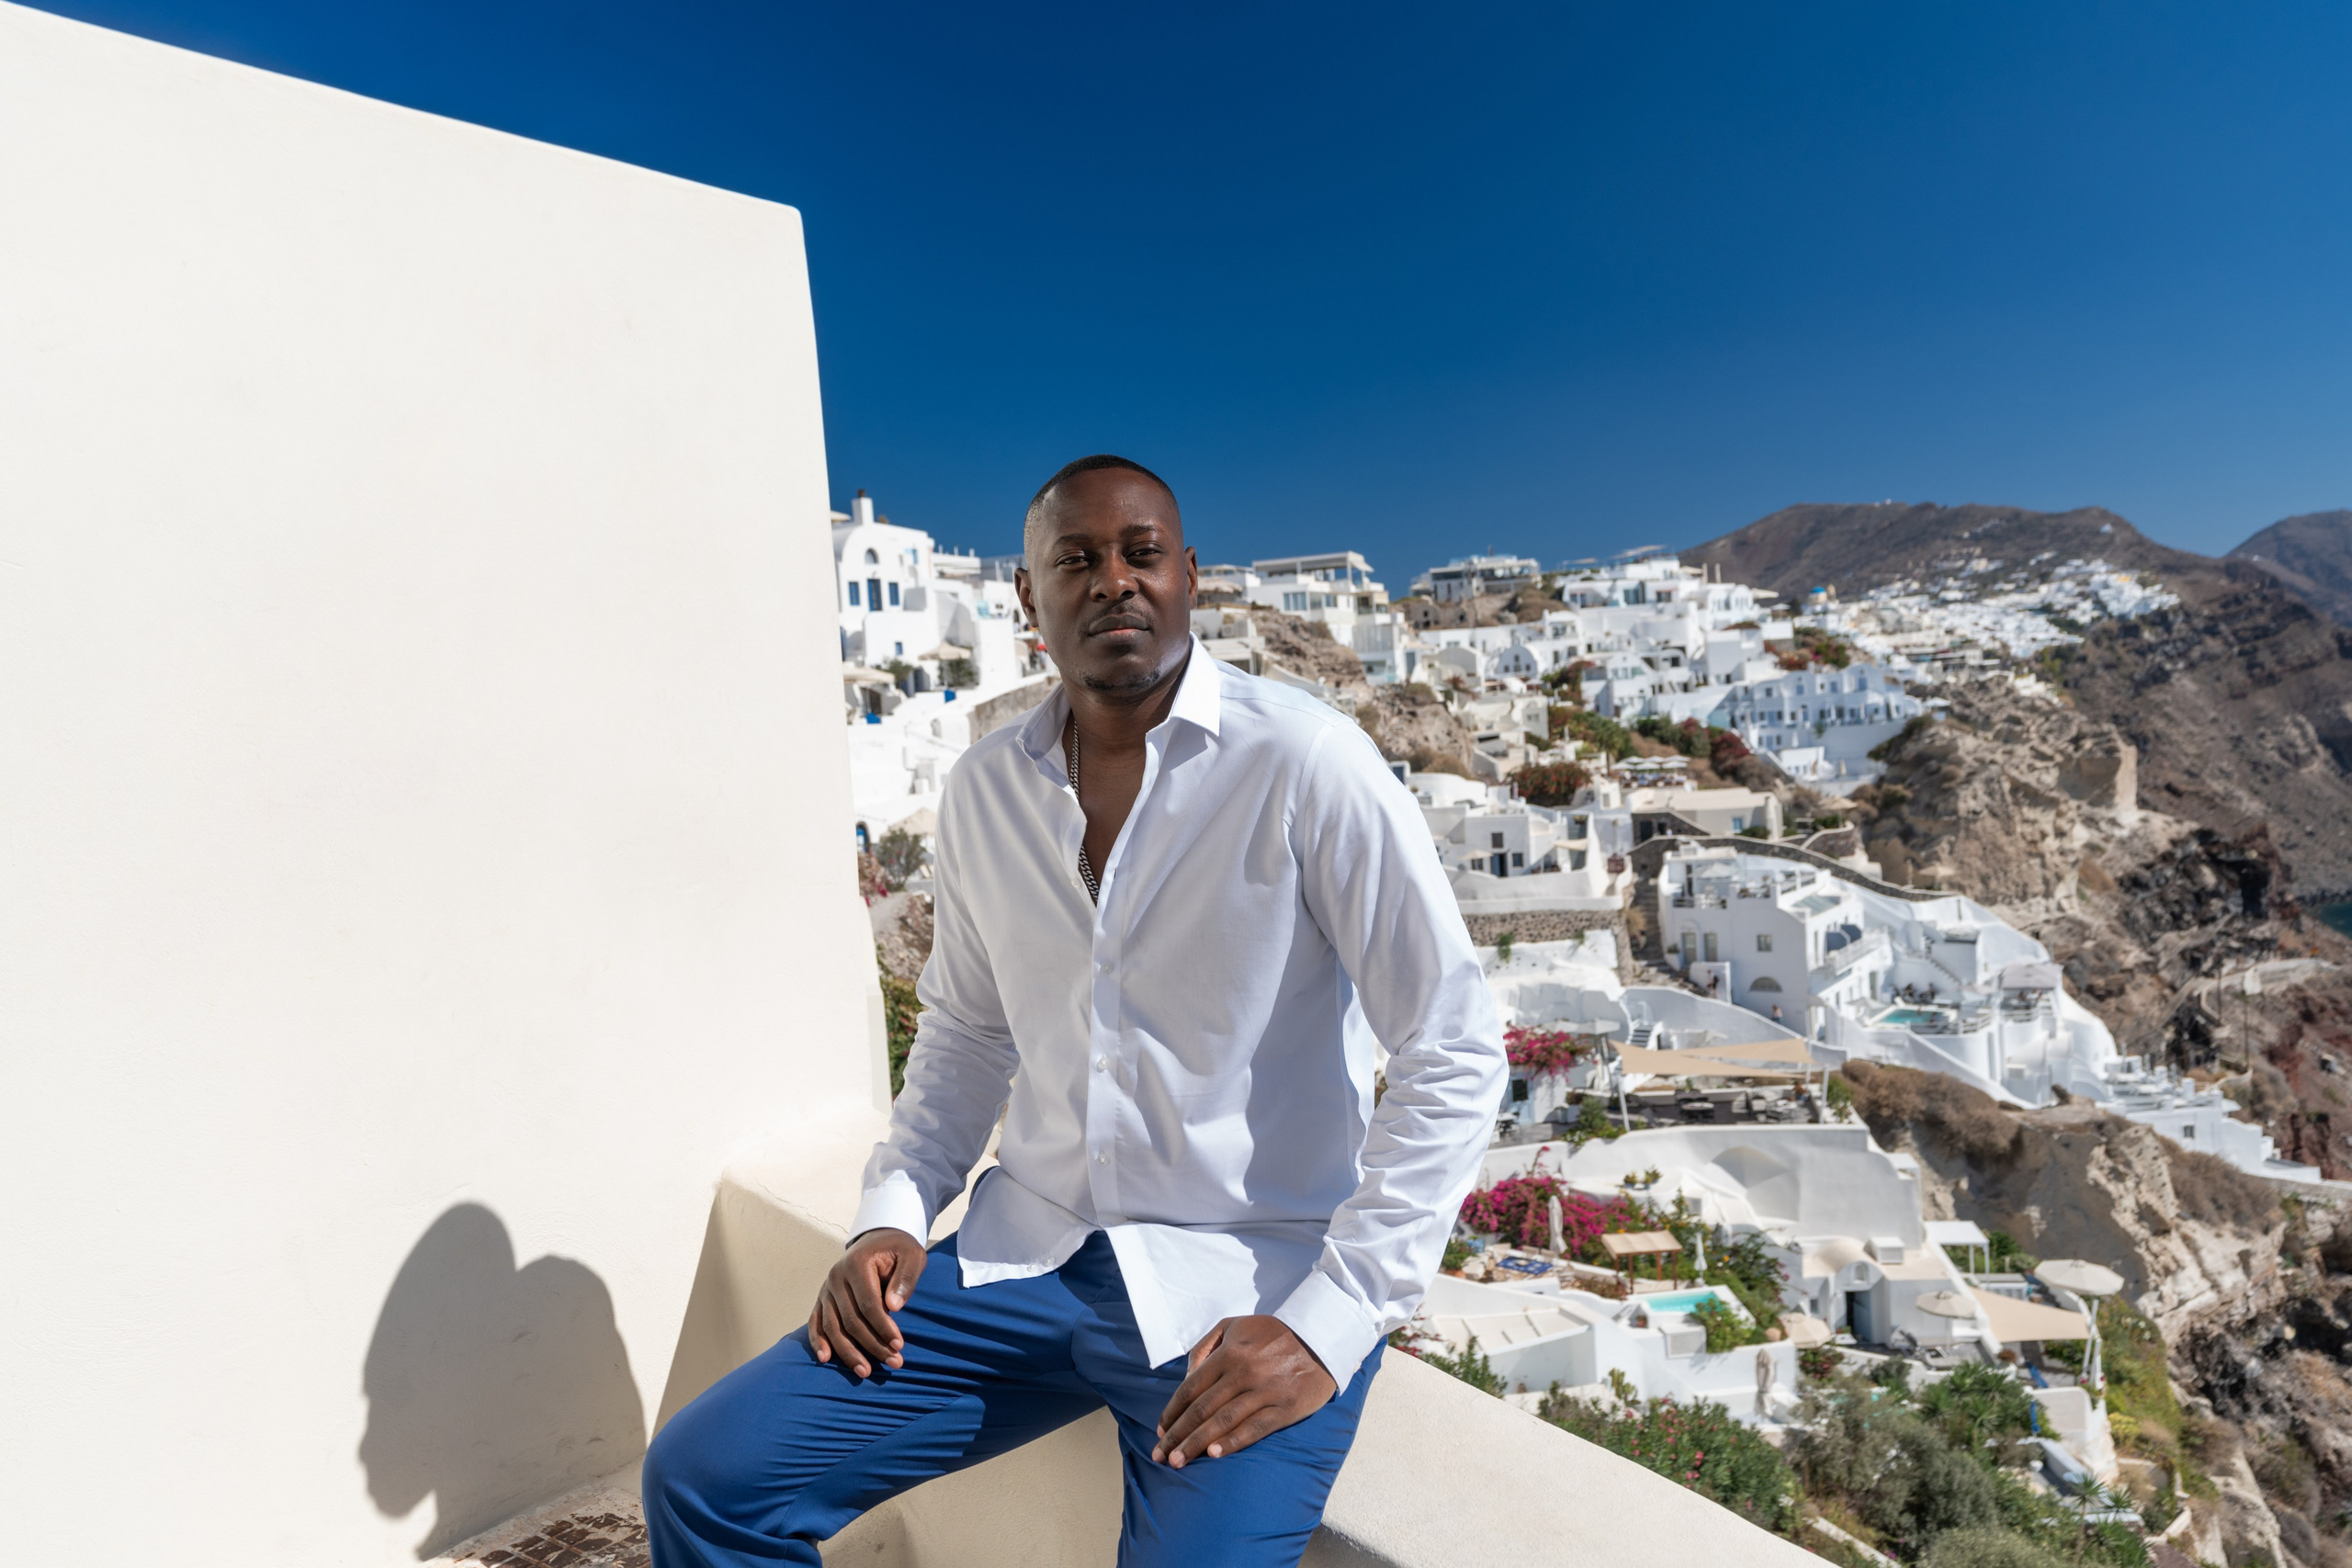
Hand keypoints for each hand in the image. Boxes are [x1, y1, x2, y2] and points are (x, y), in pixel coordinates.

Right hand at [808, 1227, 926, 1377]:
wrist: (878, 1239)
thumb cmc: (898, 1250)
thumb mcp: (912, 1255)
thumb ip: (905, 1278)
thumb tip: (893, 1307)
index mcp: (857, 1263)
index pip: (868, 1304)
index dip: (883, 1327)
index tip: (899, 1345)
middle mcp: (836, 1276)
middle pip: (851, 1320)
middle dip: (872, 1345)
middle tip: (894, 1362)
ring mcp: (826, 1288)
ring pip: (833, 1326)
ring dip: (848, 1352)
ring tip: (865, 1372)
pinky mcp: (822, 1298)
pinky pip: (815, 1322)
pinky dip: (818, 1341)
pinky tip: (826, 1359)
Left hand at [1153, 1315, 1336, 1467]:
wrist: (1321, 1337)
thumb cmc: (1273, 1333)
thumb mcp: (1235, 1326)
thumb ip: (1206, 1346)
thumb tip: (1186, 1377)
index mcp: (1229, 1353)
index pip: (1191, 1388)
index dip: (1173, 1412)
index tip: (1161, 1431)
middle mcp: (1243, 1373)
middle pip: (1202, 1409)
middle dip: (1178, 1435)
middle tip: (1160, 1456)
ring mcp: (1265, 1392)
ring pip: (1223, 1421)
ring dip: (1197, 1443)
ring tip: (1178, 1461)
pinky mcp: (1285, 1408)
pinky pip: (1255, 1428)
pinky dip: (1233, 1442)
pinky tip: (1214, 1454)